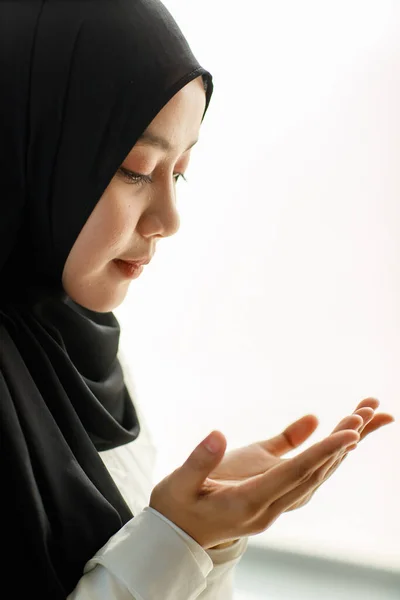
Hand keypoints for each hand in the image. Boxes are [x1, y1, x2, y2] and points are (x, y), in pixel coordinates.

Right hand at [150, 424, 359, 549]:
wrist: (176, 536)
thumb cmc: (175, 508)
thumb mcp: (179, 484)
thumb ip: (200, 460)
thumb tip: (218, 433)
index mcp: (246, 503)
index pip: (292, 475)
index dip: (321, 452)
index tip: (349, 432)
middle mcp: (268, 509)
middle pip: (314, 474)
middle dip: (343, 442)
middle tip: (369, 411)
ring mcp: (273, 506)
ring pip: (315, 476)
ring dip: (341, 448)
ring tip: (365, 417)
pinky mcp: (271, 498)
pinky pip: (305, 476)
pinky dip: (325, 456)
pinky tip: (338, 437)